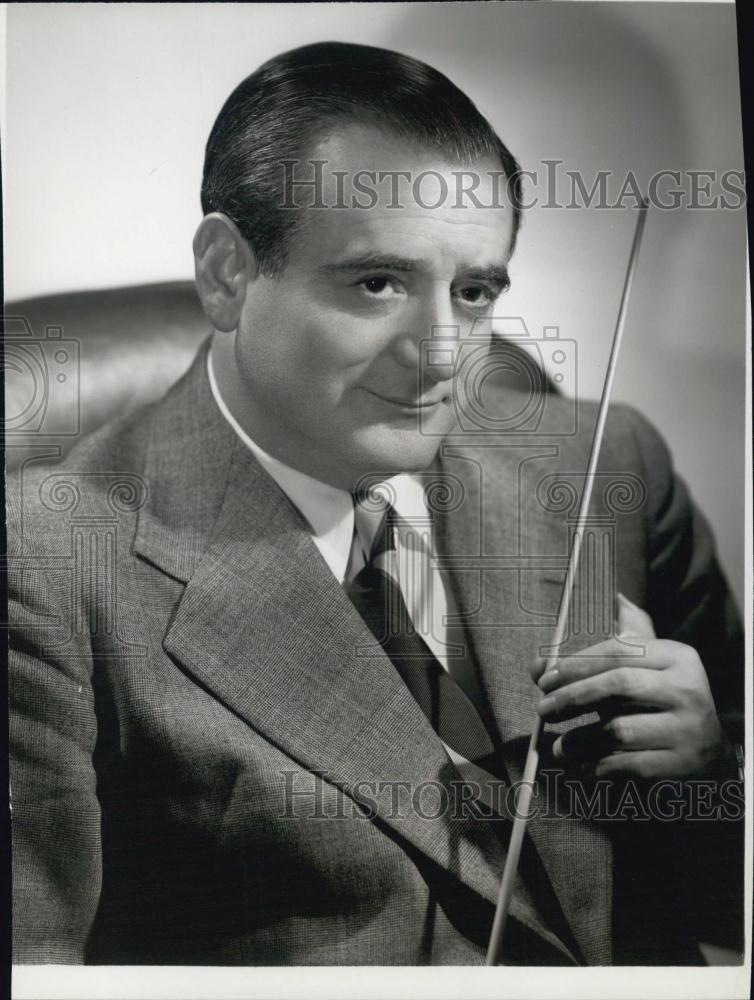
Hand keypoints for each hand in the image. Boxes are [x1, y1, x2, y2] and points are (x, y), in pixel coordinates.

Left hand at [532, 594, 728, 779]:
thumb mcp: (639, 670)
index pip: (619, 651)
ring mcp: (687, 728)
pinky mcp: (680, 764)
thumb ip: (592, 660)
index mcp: (676, 656)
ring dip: (580, 738)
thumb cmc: (660, 701)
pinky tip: (581, 764)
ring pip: (620, 730)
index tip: (544, 678)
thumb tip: (538, 664)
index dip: (577, 663)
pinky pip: (628, 765)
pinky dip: (598, 765)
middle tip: (544, 709)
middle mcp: (687, 689)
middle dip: (574, 696)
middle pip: (620, 685)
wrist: (710, 750)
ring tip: (559, 745)